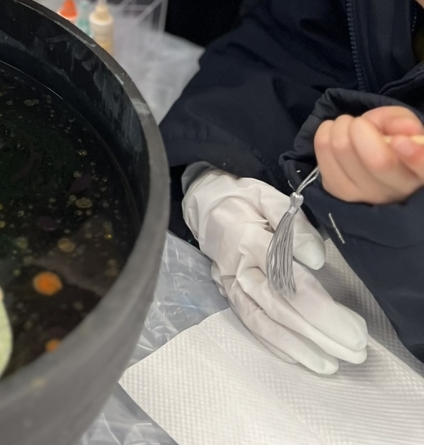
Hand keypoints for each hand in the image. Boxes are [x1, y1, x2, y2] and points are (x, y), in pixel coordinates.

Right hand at [183, 169, 366, 374]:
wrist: (205, 204)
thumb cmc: (243, 199)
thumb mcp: (267, 196)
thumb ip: (292, 223)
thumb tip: (316, 258)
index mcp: (248, 239)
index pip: (288, 279)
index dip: (319, 305)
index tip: (352, 323)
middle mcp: (238, 268)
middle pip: (279, 306)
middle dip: (319, 332)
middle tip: (355, 349)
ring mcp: (231, 286)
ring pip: (265, 322)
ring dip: (299, 347)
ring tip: (333, 364)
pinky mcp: (228, 296)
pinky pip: (251, 325)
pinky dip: (276, 345)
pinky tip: (301, 358)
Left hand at [315, 106, 423, 203]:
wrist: (368, 163)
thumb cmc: (393, 143)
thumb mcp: (404, 127)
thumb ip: (403, 123)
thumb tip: (405, 130)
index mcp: (419, 176)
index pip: (423, 172)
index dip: (415, 157)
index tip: (400, 141)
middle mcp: (397, 194)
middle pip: (377, 160)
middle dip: (363, 127)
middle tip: (362, 124)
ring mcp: (365, 197)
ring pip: (343, 147)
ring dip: (342, 126)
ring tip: (350, 129)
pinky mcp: (337, 192)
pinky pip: (322, 147)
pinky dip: (326, 130)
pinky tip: (336, 134)